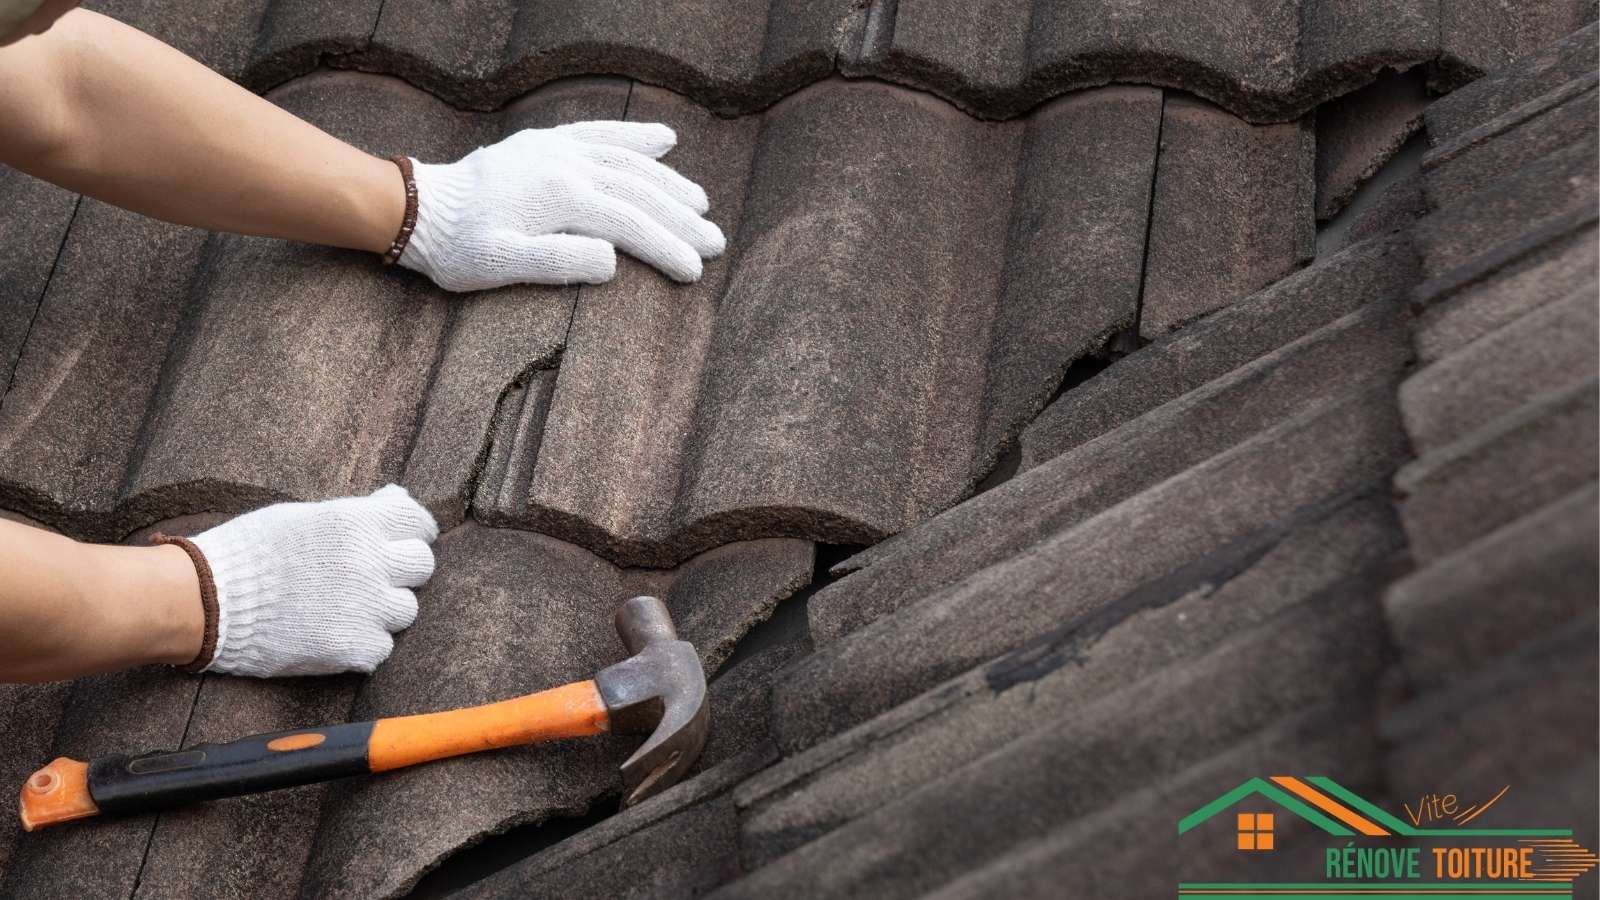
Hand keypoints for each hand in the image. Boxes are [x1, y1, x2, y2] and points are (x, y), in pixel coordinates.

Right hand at [189, 485, 437, 676]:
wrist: (207, 600)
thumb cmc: (249, 551)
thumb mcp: (303, 516)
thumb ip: (355, 512)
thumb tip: (396, 497)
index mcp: (357, 524)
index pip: (418, 523)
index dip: (413, 532)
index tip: (403, 541)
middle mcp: (370, 562)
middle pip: (421, 566)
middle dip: (402, 570)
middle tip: (375, 576)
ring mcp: (365, 607)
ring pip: (406, 610)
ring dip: (384, 609)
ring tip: (349, 607)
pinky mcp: (352, 647)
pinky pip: (381, 647)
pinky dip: (364, 644)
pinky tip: (336, 633)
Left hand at [398, 121, 725, 290]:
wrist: (420, 209)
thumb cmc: (459, 247)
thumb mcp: (502, 266)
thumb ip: (558, 263)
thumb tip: (613, 259)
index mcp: (561, 196)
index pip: (630, 223)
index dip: (667, 247)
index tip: (695, 271)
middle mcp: (567, 164)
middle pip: (639, 191)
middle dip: (681, 218)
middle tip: (716, 243)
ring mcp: (558, 149)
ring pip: (628, 162)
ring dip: (669, 182)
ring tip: (701, 204)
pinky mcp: (548, 143)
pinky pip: (601, 133)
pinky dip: (635, 137)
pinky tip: (665, 141)